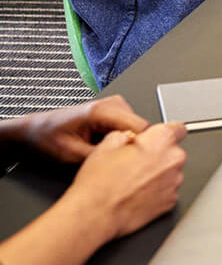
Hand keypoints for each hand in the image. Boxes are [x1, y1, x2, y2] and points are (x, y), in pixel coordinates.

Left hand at [16, 96, 150, 164]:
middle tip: (112, 158)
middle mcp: (113, 103)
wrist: (36, 129)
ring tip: (104, 149)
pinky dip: (121, 138)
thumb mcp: (73, 154)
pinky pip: (129, 126)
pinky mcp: (115, 109)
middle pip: (141, 128)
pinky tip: (105, 144)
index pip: (141, 127)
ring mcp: (115, 105)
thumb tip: (127, 160)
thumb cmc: (48, 137)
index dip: (141, 146)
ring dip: (125, 142)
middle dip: (131, 145)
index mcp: (103, 111)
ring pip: (137, 128)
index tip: (135, 161)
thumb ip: (103, 155)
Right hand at [62, 122, 186, 241]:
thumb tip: (130, 137)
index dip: (164, 133)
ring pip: (170, 172)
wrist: (96, 214)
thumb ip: (127, 134)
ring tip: (132, 182)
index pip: (178, 128)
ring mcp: (174, 182)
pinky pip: (167, 191)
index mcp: (162, 139)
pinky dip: (156, 191)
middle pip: (172, 152)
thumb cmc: (100, 181)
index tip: (157, 138)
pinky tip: (137, 194)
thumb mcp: (107, 144)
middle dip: (157, 155)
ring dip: (157, 174)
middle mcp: (174, 159)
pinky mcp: (170, 201)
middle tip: (135, 164)